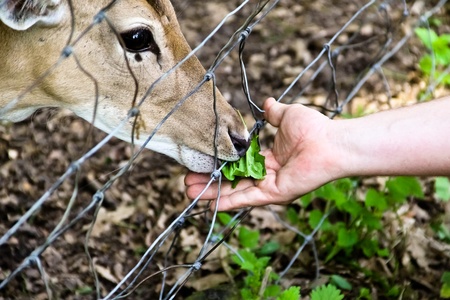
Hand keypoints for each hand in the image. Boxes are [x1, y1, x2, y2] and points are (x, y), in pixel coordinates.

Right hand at [185, 97, 340, 209]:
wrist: (330, 142)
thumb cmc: (314, 129)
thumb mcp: (288, 116)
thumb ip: (274, 113)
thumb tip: (267, 103)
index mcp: (270, 159)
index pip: (239, 164)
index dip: (220, 163)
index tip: (202, 161)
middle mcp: (267, 174)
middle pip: (232, 180)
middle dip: (210, 181)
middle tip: (187, 181)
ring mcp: (269, 186)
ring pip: (235, 191)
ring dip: (212, 192)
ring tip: (189, 192)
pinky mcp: (273, 194)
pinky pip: (246, 199)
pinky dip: (227, 200)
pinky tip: (208, 202)